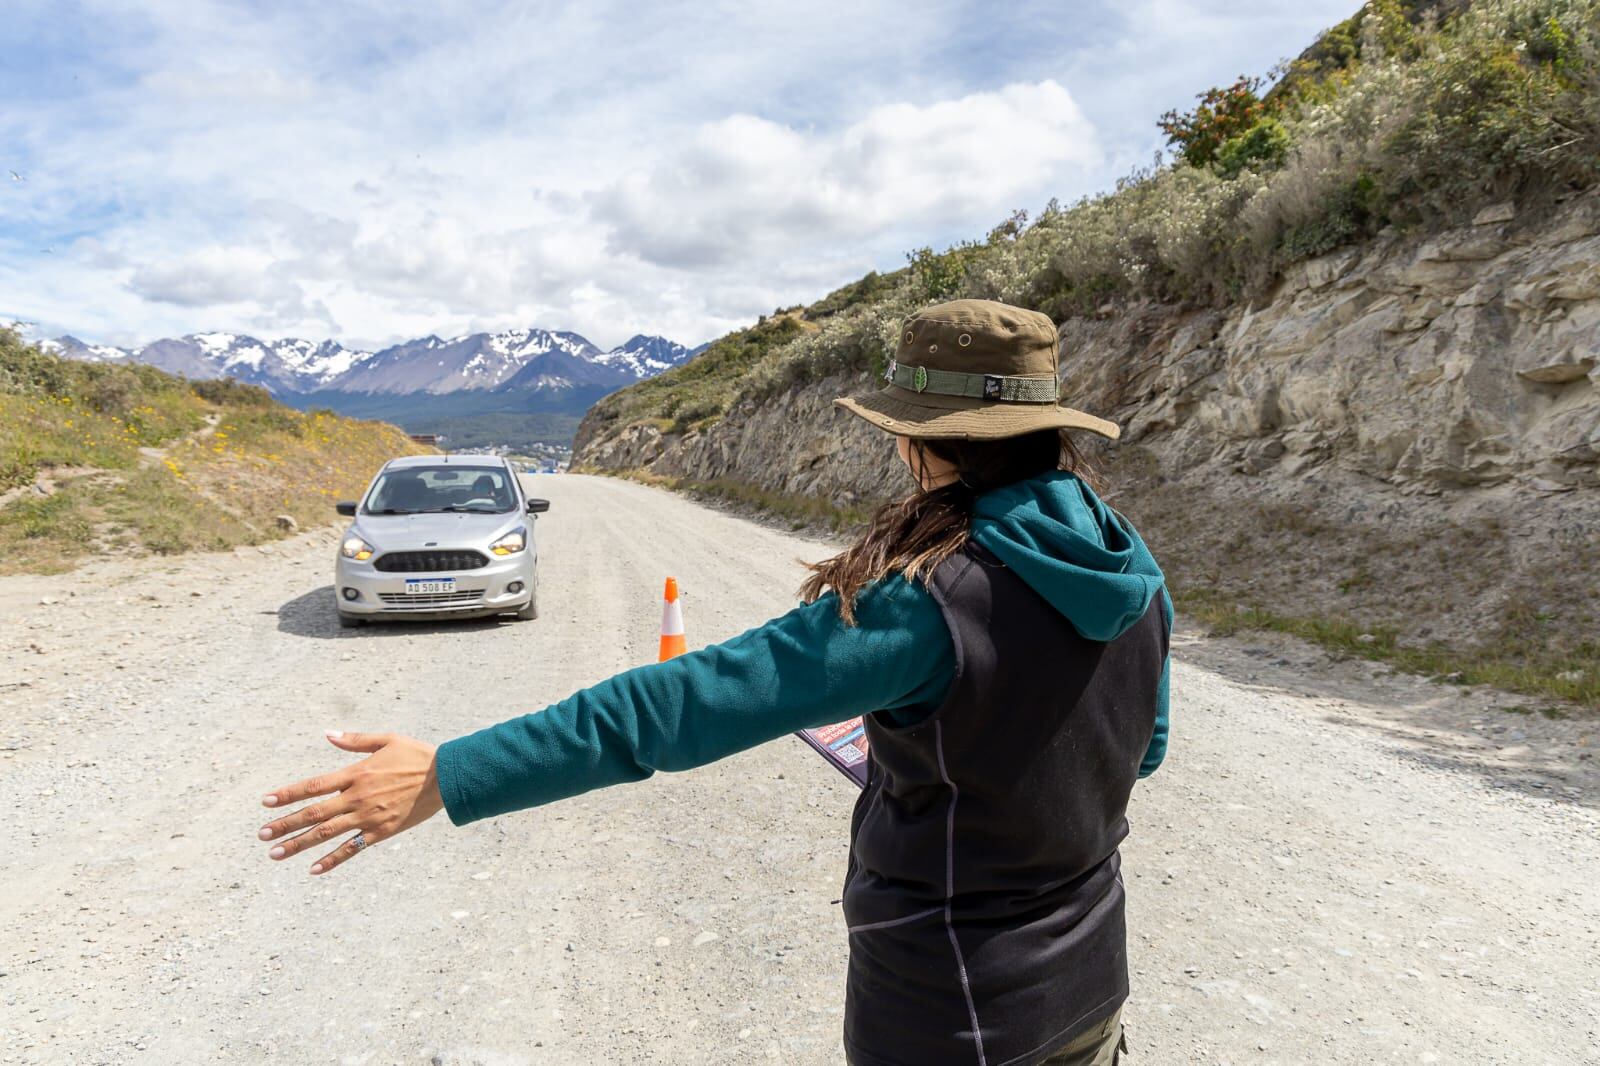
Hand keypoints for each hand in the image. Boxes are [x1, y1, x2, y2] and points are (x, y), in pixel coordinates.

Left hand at [258, 731, 443, 875]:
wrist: (446, 778)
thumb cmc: (416, 755)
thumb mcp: (386, 740)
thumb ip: (355, 741)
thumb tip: (327, 734)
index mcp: (356, 774)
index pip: (313, 786)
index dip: (288, 794)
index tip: (266, 802)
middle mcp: (357, 798)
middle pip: (314, 813)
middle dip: (285, 824)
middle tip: (262, 835)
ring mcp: (368, 817)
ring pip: (327, 833)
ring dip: (299, 844)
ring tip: (275, 854)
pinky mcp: (381, 832)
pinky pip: (352, 848)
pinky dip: (332, 860)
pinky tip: (313, 869)